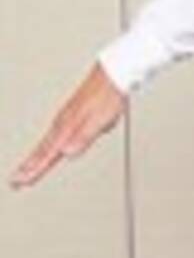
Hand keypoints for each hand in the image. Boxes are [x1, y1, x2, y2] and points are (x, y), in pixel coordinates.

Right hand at [9, 63, 126, 189]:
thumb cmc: (108, 96)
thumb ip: (83, 137)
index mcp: (67, 126)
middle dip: (28, 167)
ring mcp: (66, 118)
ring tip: (26, 170)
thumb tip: (67, 153)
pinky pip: (55, 134)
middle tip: (16, 181)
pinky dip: (47, 145)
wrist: (113, 76)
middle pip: (42, 150)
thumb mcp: (98, 120)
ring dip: (35, 157)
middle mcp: (63, 123)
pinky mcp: (72, 115)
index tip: (22, 182)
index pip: (48, 154)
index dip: (35, 169)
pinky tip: (48, 149)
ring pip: (46, 143)